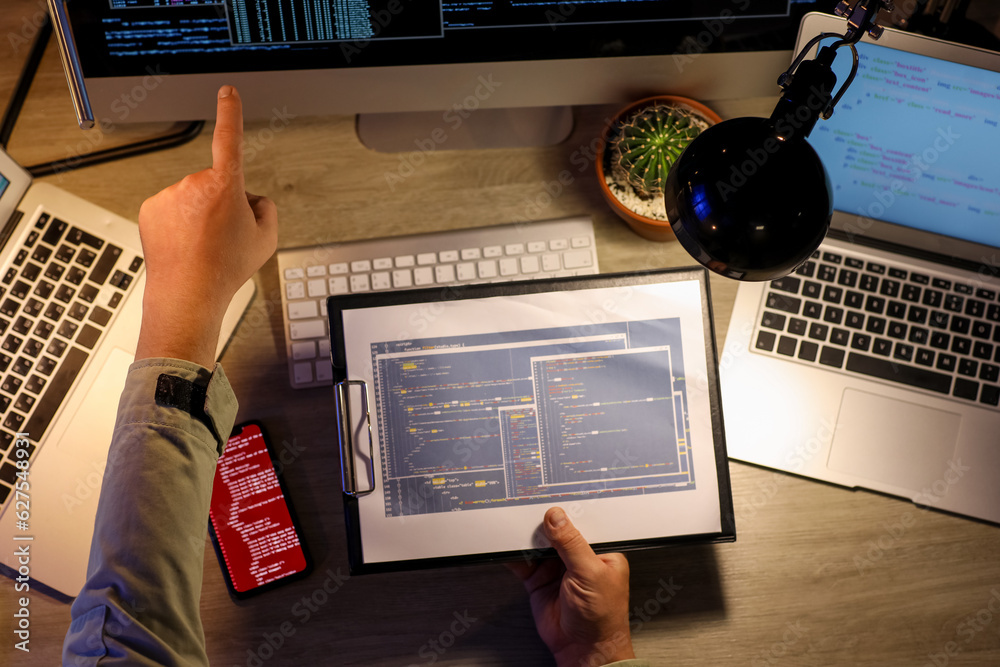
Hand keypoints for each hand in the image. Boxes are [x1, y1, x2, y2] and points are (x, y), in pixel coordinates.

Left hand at [135, 85, 277, 367]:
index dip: (230, 113)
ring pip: (193, 197)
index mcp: (225, 185)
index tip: (227, 92)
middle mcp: (193, 184)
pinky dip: (180, 223)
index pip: (230, 139)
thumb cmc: (225, 269)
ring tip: (205, 246)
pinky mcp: (150, 208)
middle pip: (217, 182)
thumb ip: (266, 208)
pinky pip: (172, 208)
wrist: (187, 294)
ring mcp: (169, 195)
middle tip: (225, 235)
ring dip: (200, 215)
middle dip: (224, 201)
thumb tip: (253, 199)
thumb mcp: (267, 239)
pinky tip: (186, 245)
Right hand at [508, 507, 634, 665]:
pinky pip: (524, 563)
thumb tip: (557, 518)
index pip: (582, 523)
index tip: (551, 499)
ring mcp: (557, 569)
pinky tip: (507, 546)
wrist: (583, 650)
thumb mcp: (590, 572)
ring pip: (538, 545)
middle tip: (528, 510)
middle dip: (542, 522)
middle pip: (556, 532)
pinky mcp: (540, 580)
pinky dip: (514, 555)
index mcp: (599, 550)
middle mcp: (578, 557)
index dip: (567, 511)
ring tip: (515, 526)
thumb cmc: (602, 617)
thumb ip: (571, 543)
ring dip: (527, 537)